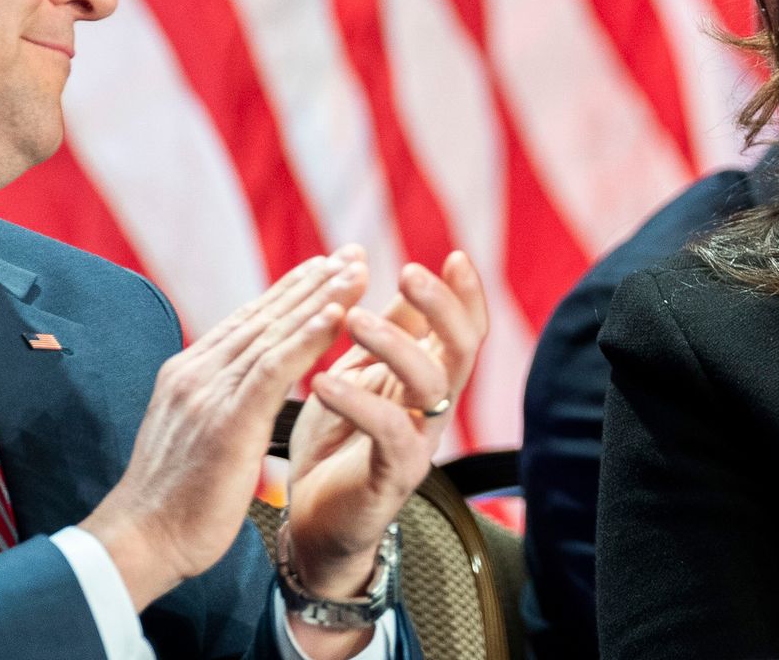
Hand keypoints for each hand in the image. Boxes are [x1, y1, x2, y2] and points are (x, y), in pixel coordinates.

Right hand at [80, 246, 367, 609]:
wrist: (139, 542)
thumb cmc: (172, 503)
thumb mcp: (193, 439)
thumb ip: (216, 406)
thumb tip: (240, 395)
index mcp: (188, 375)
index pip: (246, 322)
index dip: (288, 293)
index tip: (325, 268)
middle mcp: (196, 372)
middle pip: (264, 315)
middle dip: (312, 282)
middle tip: (353, 253)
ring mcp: (208, 392)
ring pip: (274, 332)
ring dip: (321, 299)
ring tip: (358, 272)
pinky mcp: (226, 419)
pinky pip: (274, 368)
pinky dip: (308, 338)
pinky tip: (338, 315)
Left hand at [283, 251, 488, 598]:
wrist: (312, 523)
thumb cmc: (336, 444)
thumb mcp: (360, 376)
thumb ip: (387, 335)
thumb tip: (405, 279)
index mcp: (427, 381)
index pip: (464, 330)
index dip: (466, 294)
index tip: (454, 255)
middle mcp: (433, 409)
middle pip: (463, 350)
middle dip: (440, 307)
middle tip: (408, 271)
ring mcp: (418, 443)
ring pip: (431, 384)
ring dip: (394, 343)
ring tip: (351, 317)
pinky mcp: (393, 477)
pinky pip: (388, 432)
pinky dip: (358, 402)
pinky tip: (324, 382)